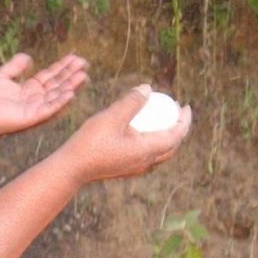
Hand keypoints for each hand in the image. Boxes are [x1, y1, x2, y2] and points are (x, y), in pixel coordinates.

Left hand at [0, 52, 88, 137]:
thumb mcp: (2, 74)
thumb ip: (16, 65)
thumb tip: (30, 58)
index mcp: (30, 88)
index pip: (51, 75)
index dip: (63, 66)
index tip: (75, 57)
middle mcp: (36, 97)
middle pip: (58, 83)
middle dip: (71, 73)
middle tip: (84, 63)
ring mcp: (36, 107)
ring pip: (57, 95)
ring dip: (70, 85)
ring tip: (83, 75)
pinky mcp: (33, 116)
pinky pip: (50, 108)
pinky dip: (60, 101)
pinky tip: (71, 93)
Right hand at [63, 84, 191, 184]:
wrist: (72, 168)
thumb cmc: (90, 142)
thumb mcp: (111, 117)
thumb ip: (131, 102)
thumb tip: (148, 88)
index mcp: (146, 151)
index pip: (175, 135)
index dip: (184, 120)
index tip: (185, 106)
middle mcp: (145, 163)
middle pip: (171, 146)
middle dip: (178, 128)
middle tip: (176, 111)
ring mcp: (135, 169)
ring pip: (160, 153)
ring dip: (166, 137)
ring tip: (161, 120)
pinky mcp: (126, 169)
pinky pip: (148, 156)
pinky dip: (153, 143)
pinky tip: (141, 133)